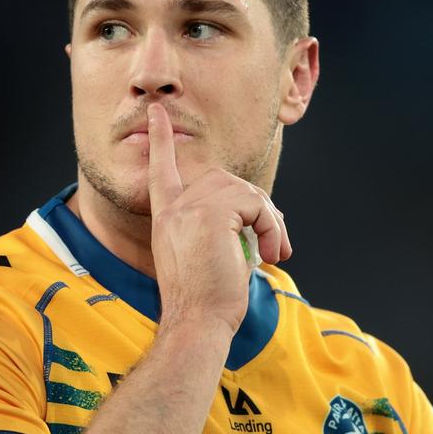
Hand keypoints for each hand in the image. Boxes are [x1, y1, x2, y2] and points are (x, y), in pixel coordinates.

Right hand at [146, 103, 291, 332]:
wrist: (197, 323)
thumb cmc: (206, 301)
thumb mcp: (208, 255)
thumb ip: (221, 225)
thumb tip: (259, 211)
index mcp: (166, 217)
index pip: (160, 169)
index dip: (162, 139)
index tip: (157, 110)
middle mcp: (174, 208)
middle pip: (225, 181)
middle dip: (258, 206)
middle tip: (275, 242)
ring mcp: (190, 209)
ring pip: (245, 191)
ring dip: (269, 220)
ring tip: (274, 252)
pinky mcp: (212, 215)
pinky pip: (255, 204)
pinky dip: (271, 227)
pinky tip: (270, 253)